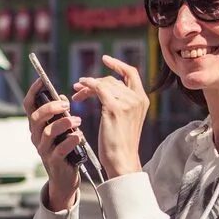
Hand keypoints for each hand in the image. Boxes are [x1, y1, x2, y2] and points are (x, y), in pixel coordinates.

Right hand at [23, 79, 83, 210]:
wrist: (64, 179)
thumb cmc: (64, 150)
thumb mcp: (61, 130)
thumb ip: (60, 116)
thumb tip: (63, 99)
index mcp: (37, 126)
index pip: (29, 105)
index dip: (33, 92)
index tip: (41, 80)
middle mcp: (36, 136)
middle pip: (36, 117)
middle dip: (51, 108)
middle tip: (66, 104)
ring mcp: (43, 149)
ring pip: (48, 132)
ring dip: (64, 123)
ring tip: (78, 120)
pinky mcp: (54, 161)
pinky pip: (60, 149)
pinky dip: (70, 141)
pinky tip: (79, 136)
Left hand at [73, 56, 147, 179]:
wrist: (121, 159)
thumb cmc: (120, 143)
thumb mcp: (125, 119)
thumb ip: (120, 102)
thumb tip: (102, 89)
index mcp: (142, 100)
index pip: (131, 73)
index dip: (118, 64)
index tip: (105, 59)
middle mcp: (137, 98)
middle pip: (112, 79)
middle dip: (94, 81)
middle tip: (78, 87)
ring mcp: (127, 103)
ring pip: (104, 83)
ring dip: (87, 86)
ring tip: (76, 94)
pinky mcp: (114, 108)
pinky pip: (99, 88)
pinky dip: (88, 85)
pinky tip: (80, 88)